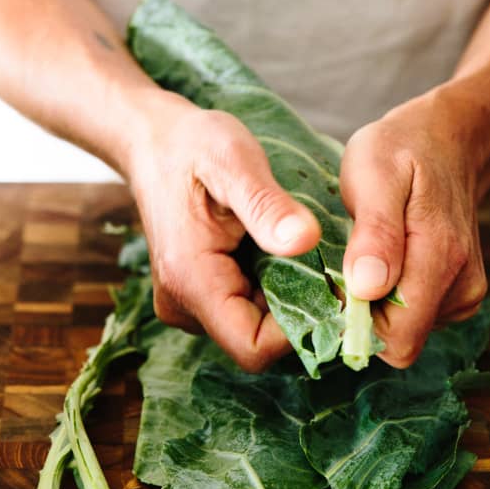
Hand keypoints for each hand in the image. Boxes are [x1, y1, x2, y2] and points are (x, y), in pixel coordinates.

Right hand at [127, 92, 320, 371]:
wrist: (153, 140)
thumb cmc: (192, 145)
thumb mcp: (234, 161)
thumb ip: (266, 205)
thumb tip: (306, 240)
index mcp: (191, 281)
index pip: (252, 348)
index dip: (300, 331)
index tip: (335, 291)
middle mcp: (183, 305)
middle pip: (256, 342)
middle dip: (299, 311)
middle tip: (329, 265)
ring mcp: (188, 303)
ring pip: (253, 327)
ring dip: (287, 298)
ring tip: (303, 251)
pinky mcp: (197, 295)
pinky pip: (244, 309)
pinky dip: (272, 288)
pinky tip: (280, 251)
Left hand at [341, 90, 487, 367]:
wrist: (448, 140)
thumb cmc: (403, 150)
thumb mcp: (374, 174)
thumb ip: (375, 233)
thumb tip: (367, 288)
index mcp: (441, 257)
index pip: (396, 339)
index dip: (356, 322)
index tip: (335, 283)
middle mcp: (462, 286)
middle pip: (399, 341)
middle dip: (364, 315)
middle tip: (346, 261)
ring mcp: (464, 294)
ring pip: (405, 331)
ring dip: (377, 304)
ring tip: (368, 252)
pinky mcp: (459, 295)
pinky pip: (414, 318)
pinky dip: (392, 297)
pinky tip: (386, 258)